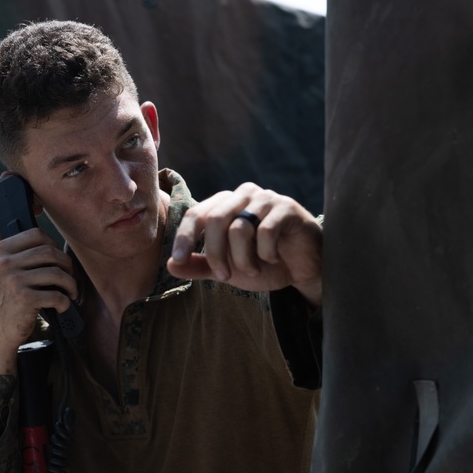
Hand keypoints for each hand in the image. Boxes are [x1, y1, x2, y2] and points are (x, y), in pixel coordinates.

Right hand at [0, 216, 78, 375]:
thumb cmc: (4, 298)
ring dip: (70, 285)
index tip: (58, 260)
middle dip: (67, 266)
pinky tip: (61, 307)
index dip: (54, 245)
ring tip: (70, 293)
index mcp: (1, 251)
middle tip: (70, 279)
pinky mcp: (24, 299)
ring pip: (57, 273)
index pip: (37, 234)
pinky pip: (57, 295)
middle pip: (50, 252)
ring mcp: (14, 281)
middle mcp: (5, 263)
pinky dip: (65, 302)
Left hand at [168, 183, 321, 306]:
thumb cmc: (263, 264)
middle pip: (215, 219)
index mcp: (224, 205)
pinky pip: (267, 231)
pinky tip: (273, 258)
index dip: (183, 238)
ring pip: (240, 227)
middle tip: (223, 276)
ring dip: (243, 259)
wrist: (302, 269)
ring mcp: (266, 198)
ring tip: (254, 269)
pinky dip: (266, 252)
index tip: (177, 260)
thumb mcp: (228, 269)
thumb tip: (170, 266)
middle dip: (216, 253)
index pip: (195, 214)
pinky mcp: (287, 207)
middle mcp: (242, 195)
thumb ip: (200, 266)